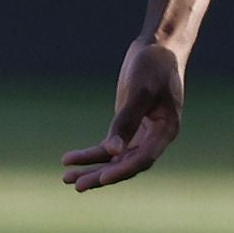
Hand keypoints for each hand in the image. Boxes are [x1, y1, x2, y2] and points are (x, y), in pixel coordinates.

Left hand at [61, 41, 185, 191]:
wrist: (158, 48)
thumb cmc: (154, 67)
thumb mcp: (140, 91)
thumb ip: (127, 121)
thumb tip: (112, 151)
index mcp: (167, 131)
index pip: (143, 159)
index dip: (122, 170)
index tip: (101, 177)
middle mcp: (155, 137)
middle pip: (126, 164)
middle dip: (101, 175)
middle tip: (76, 185)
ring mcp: (141, 132)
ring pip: (115, 159)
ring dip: (92, 168)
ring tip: (66, 177)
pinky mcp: (127, 125)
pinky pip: (108, 147)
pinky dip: (91, 154)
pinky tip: (70, 159)